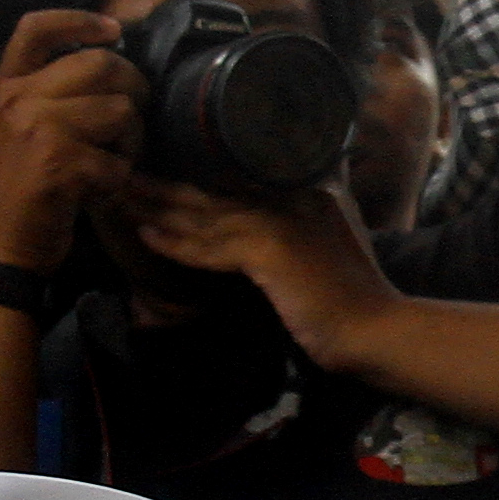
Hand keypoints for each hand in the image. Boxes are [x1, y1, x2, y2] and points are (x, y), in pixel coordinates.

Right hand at [0, 9, 140, 276]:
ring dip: (129, 143)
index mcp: (4, 86)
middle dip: (133, 88)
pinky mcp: (58, 163)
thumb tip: (104, 65)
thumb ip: (42, 95)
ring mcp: (37, 128)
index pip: (36, 28)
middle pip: (100, 64)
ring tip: (112, 164)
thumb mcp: (9, 130)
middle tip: (132, 117)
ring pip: (120, 111)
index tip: (114, 31)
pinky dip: (116, 183)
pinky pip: (117, 162)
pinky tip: (96, 195)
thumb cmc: (9, 191)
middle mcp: (18, 98)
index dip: (80, 20)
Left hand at [119, 175, 397, 367]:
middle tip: (126, 172)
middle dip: (168, 182)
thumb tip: (269, 230)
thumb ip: (302, 226)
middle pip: (217, 187)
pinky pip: (212, 247)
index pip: (240, 177)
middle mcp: (293, 195)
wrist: (377, 330)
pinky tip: (148, 235)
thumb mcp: (331, 245)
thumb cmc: (352, 299)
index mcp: (307, 190)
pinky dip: (178, 242)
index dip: (200, 173)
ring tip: (121, 195)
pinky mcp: (271, 251)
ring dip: (159, 204)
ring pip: (207, 211)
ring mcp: (282, 221)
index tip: (164, 169)